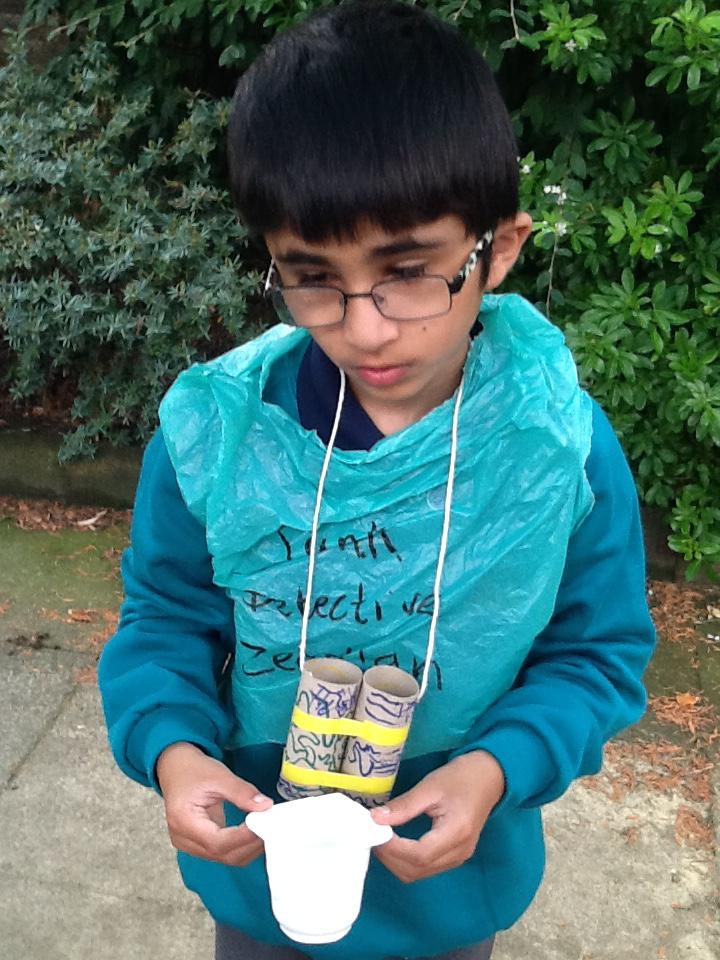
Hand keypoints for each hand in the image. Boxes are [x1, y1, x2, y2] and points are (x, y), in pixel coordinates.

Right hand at [156, 742, 272, 865]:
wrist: (176, 768)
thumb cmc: (193, 770)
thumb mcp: (219, 776)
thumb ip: (242, 792)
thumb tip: (265, 806)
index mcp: (184, 821)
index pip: (217, 842)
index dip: (243, 837)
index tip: (265, 825)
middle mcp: (184, 839)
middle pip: (222, 855)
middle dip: (250, 845)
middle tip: (272, 828)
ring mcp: (190, 845)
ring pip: (225, 857)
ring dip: (248, 847)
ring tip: (266, 829)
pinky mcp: (198, 844)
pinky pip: (223, 852)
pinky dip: (241, 845)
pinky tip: (254, 833)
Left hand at [370, 751, 504, 882]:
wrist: (489, 777)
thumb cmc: (461, 777)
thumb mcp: (430, 786)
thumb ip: (403, 806)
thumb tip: (375, 819)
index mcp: (456, 832)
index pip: (419, 855)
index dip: (393, 849)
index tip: (374, 832)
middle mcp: (459, 852)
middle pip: (417, 871)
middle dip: (390, 858)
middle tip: (373, 836)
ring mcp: (459, 857)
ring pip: (420, 874)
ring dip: (396, 862)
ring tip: (382, 839)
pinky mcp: (456, 856)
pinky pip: (426, 868)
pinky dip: (407, 861)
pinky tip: (397, 843)